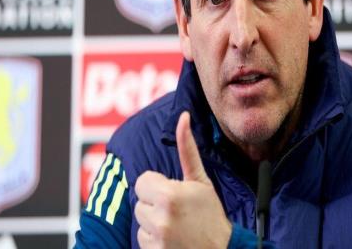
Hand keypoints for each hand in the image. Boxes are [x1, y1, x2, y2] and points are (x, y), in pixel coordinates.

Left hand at [134, 111, 231, 247]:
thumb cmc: (211, 214)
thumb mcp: (200, 180)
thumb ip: (187, 148)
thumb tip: (183, 116)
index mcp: (169, 194)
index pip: (143, 181)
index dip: (158, 185)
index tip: (175, 193)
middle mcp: (159, 217)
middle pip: (140, 201)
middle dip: (155, 203)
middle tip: (177, 210)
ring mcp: (155, 238)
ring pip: (140, 220)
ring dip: (153, 221)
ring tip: (176, 225)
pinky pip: (142, 239)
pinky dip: (153, 240)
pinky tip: (171, 239)